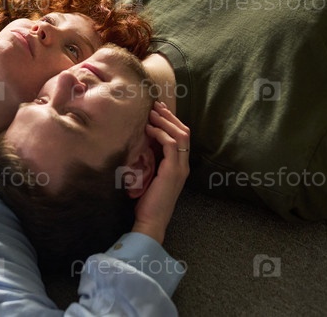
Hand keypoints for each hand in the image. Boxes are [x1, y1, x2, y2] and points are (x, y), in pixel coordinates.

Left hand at [131, 101, 190, 243]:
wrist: (151, 220)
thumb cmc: (148, 201)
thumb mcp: (151, 175)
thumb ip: (152, 160)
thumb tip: (142, 143)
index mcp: (179, 165)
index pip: (182, 137)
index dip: (171, 121)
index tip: (158, 111)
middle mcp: (183, 164)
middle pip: (184, 132)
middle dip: (170, 116)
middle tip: (156, 105)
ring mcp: (180, 167)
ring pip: (180, 135)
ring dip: (165, 121)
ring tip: (152, 113)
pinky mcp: (172, 171)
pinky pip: (170, 144)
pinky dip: (160, 134)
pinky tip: (149, 130)